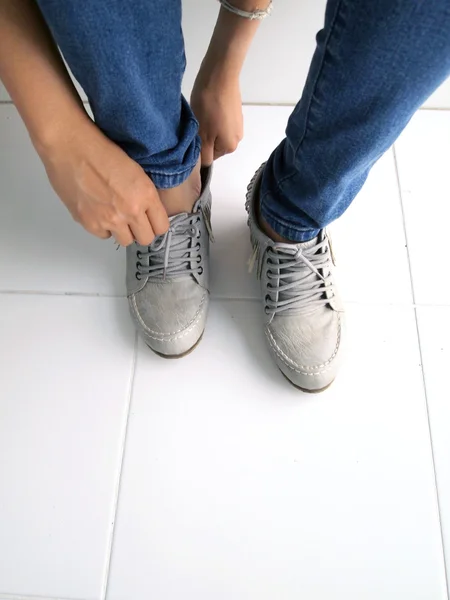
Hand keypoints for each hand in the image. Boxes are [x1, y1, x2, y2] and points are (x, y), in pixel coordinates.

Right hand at [38, 118, 168, 245]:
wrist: (70, 146)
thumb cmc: (100, 150)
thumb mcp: (136, 170)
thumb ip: (145, 195)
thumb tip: (147, 212)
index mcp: (145, 194)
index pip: (161, 227)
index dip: (156, 224)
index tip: (151, 220)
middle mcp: (130, 210)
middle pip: (145, 238)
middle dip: (141, 230)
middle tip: (133, 220)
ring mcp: (109, 219)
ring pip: (125, 241)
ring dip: (123, 230)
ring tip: (115, 214)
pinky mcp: (89, 223)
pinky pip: (104, 235)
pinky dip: (103, 227)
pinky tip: (98, 210)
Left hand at [191, 70, 242, 164]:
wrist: (220, 74)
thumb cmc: (209, 106)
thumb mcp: (202, 134)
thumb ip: (204, 153)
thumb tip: (205, 164)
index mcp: (230, 147)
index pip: (210, 157)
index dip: (199, 148)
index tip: (193, 136)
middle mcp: (237, 138)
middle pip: (214, 145)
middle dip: (204, 137)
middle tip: (196, 124)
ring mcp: (238, 124)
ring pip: (216, 132)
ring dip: (207, 126)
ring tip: (201, 113)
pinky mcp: (235, 111)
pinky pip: (220, 120)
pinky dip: (212, 116)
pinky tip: (208, 106)